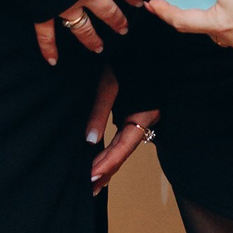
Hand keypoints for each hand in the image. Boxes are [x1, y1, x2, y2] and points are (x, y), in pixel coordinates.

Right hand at [33, 0, 142, 64]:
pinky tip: (53, 61)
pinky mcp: (43, 11)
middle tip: (125, 30)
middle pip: (106, 9)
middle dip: (117, 20)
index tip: (140, 3)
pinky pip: (47, 34)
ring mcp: (64, 4)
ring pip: (83, 26)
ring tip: (100, 48)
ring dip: (92, 38)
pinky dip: (49, 48)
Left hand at [84, 66, 159, 192]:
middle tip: (87, 189)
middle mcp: (145, 120)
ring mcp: (141, 119)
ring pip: (124, 149)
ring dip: (108, 165)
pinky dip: (111, 153)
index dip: (106, 164)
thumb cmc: (128, 59)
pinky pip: (123, 140)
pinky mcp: (134, 114)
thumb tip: (88, 141)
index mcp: (143, 114)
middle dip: (106, 171)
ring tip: (92, 183)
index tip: (89, 178)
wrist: (144, 44)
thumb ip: (99, 111)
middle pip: (124, 153)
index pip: (123, 147)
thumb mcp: (110, 83)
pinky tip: (100, 161)